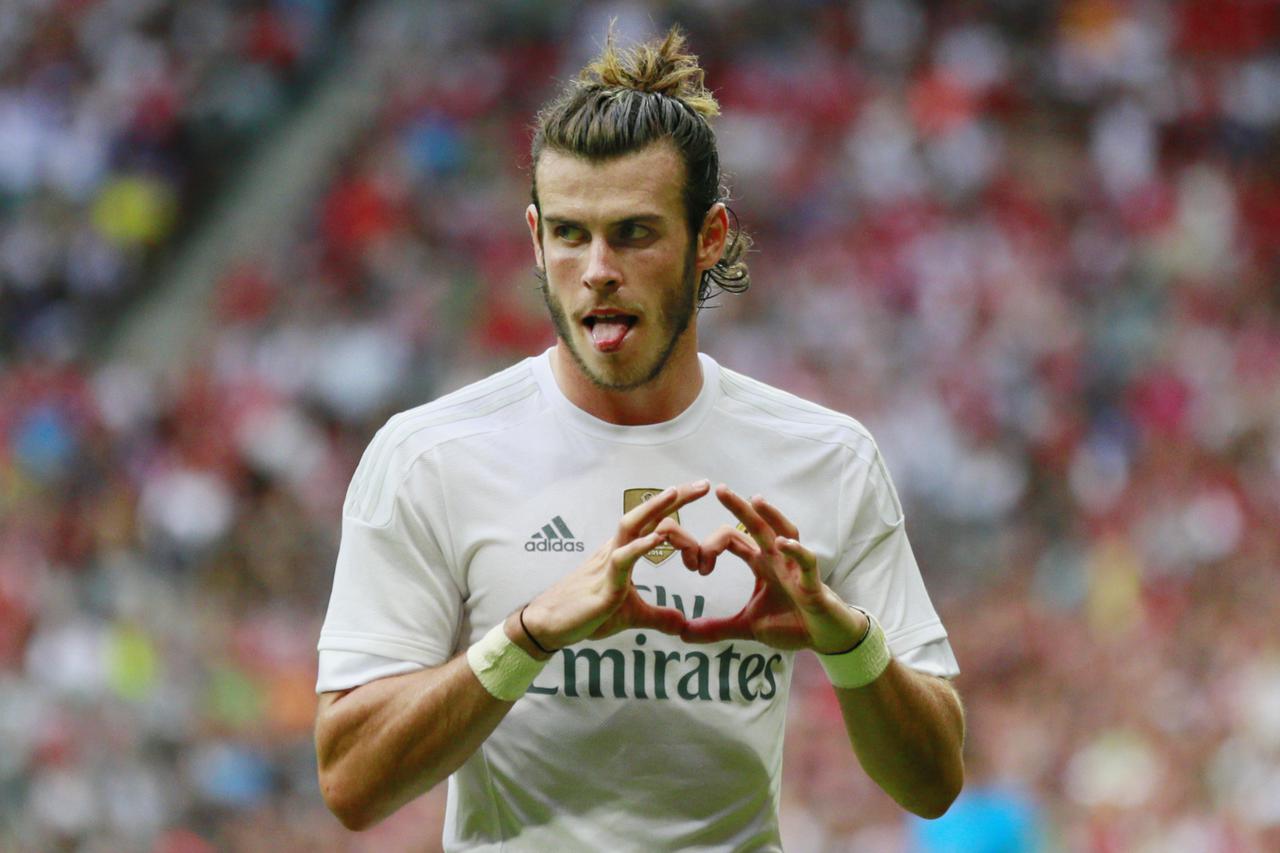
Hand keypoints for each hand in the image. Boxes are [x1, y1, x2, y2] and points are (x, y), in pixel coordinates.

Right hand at [520, 480, 711, 651]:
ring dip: (653, 508)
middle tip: (703, 484)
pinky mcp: (605, 584)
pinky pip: (623, 559)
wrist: (550, 626)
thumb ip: (658, 616)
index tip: (702, 493)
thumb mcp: (632, 615)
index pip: (654, 522)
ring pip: (630, 526)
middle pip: (645, 514)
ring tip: (675, 493)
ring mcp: (609, 564)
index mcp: (624, 553)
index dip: (676, 507)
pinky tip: (658, 539)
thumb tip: (682, 622)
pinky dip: (641, 547)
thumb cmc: (587, 614)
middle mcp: (616, 550)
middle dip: (673, 497)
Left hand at [680, 485, 868, 652]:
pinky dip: (796, 550)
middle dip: (739, 508)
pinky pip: (806, 562)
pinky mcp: (812, 583)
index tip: (697, 567)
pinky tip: (783, 543)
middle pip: (757, 526)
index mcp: (760, 564)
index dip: (711, 547)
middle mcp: (777, 559)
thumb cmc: (791, 623)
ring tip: (756, 501)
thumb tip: (681, 634)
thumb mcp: (746, 627)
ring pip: (785, 532)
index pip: (733, 541)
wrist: (825, 637)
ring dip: (772, 516)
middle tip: (720, 489)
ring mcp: (796, 568)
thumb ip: (715, 629)